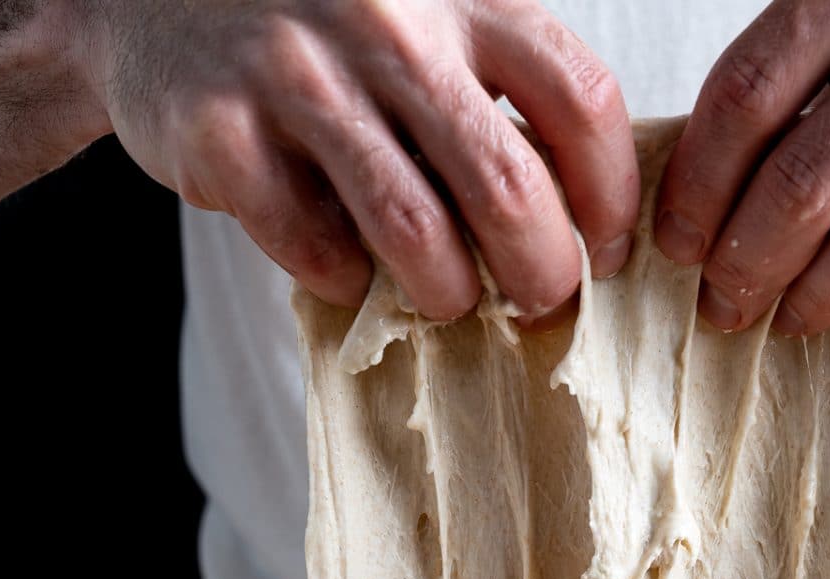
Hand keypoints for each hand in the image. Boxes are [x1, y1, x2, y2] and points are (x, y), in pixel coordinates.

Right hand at [87, 0, 638, 319]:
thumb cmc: (326, 35)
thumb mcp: (426, 23)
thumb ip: (497, 96)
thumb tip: (591, 229)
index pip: (580, 101)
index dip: (611, 197)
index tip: (607, 250)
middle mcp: (388, 22)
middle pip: (506, 184)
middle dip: (540, 272)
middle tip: (537, 300)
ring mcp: (297, 72)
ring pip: (413, 231)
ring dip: (446, 292)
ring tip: (447, 297)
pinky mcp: (218, 128)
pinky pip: (311, 246)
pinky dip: (342, 280)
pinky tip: (346, 270)